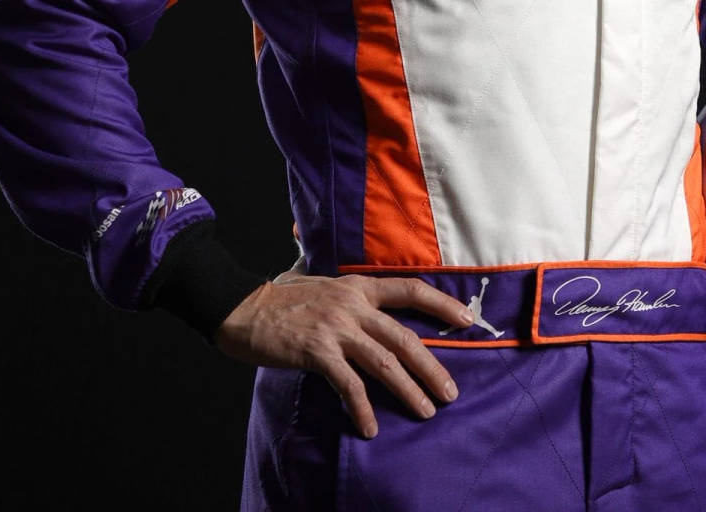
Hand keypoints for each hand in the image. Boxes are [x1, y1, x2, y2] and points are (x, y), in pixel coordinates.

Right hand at [213, 267, 474, 438]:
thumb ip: (344, 287)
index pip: (412, 290)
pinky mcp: (316, 351)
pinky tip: (370, 426)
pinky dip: (362, 407)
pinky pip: (349, 384)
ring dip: (408, 389)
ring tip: (425, 410)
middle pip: (405, 338)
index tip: (466, 320)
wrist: (239, 305)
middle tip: (449, 393)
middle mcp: (354, 305)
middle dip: (432, 367)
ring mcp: (336, 328)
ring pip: (385, 362)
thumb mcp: (319, 280)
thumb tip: (361, 289)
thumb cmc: (278, 296)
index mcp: (359, 286)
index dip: (442, 304)